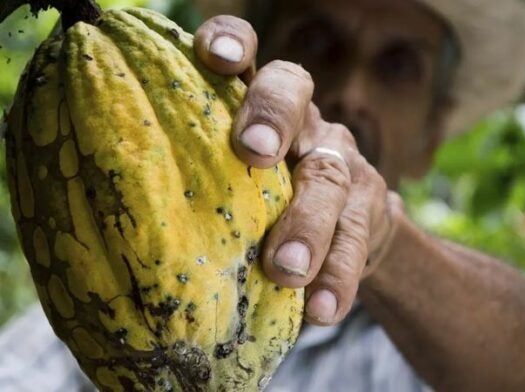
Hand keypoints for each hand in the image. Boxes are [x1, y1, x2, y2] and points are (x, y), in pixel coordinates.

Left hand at [195, 16, 401, 325]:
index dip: (233, 42)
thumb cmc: (265, 205)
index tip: (213, 56)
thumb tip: (114, 222)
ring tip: (286, 270)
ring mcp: (342, 160)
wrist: (347, 232)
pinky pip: (357, 239)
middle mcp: (303, 121)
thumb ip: (199, 180)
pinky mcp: (370, 208)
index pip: (248, 53)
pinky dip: (338, 276)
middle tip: (251, 153)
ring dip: (308, 223)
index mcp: (259, 105)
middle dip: (272, 117)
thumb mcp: (233, 182)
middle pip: (294, 94)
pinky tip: (323, 310)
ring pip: (330, 176)